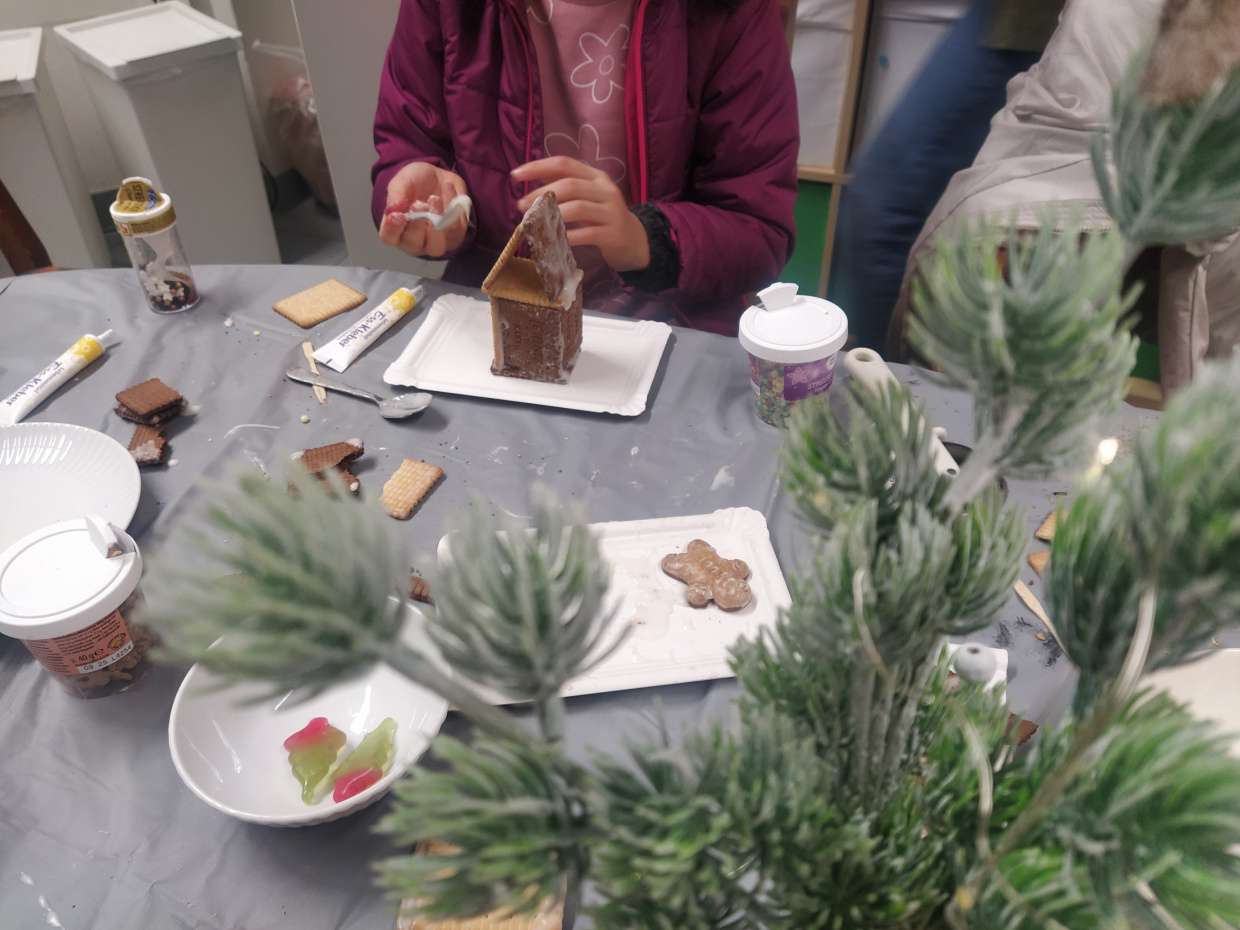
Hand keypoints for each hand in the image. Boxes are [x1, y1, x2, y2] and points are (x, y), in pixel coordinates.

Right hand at [380, 162, 468, 257]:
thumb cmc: (416, 182)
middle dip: (418, 224)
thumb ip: (396, 195)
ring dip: (437, 223)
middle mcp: (413, 241)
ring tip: (435, 198)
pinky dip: (453, 210)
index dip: (393, 229)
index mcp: (395, 229)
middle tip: (420, 204)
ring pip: (436, 247)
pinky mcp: (454, 237)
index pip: (389, 237)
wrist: (440, 176)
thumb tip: (394, 209)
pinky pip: (455, 231)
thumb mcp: (402, 181)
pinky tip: (448, 190)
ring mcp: (434, 243)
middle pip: (414, 245)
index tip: (398, 215)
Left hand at [512, 157, 649, 272]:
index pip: (564, 164)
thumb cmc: (603, 218)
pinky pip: (587, 234)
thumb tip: (532, 180)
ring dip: (552, 215)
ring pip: (578, 208)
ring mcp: (611, 211)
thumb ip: (564, 186)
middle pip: (570, 185)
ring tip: (533, 223)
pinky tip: (553, 241)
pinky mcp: (613, 234)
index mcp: (595, 176)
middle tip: (521, 206)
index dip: (538, 167)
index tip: (515, 175)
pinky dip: (568, 237)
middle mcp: (605, 189)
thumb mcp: (586, 197)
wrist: (635, 242)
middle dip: (542, 194)